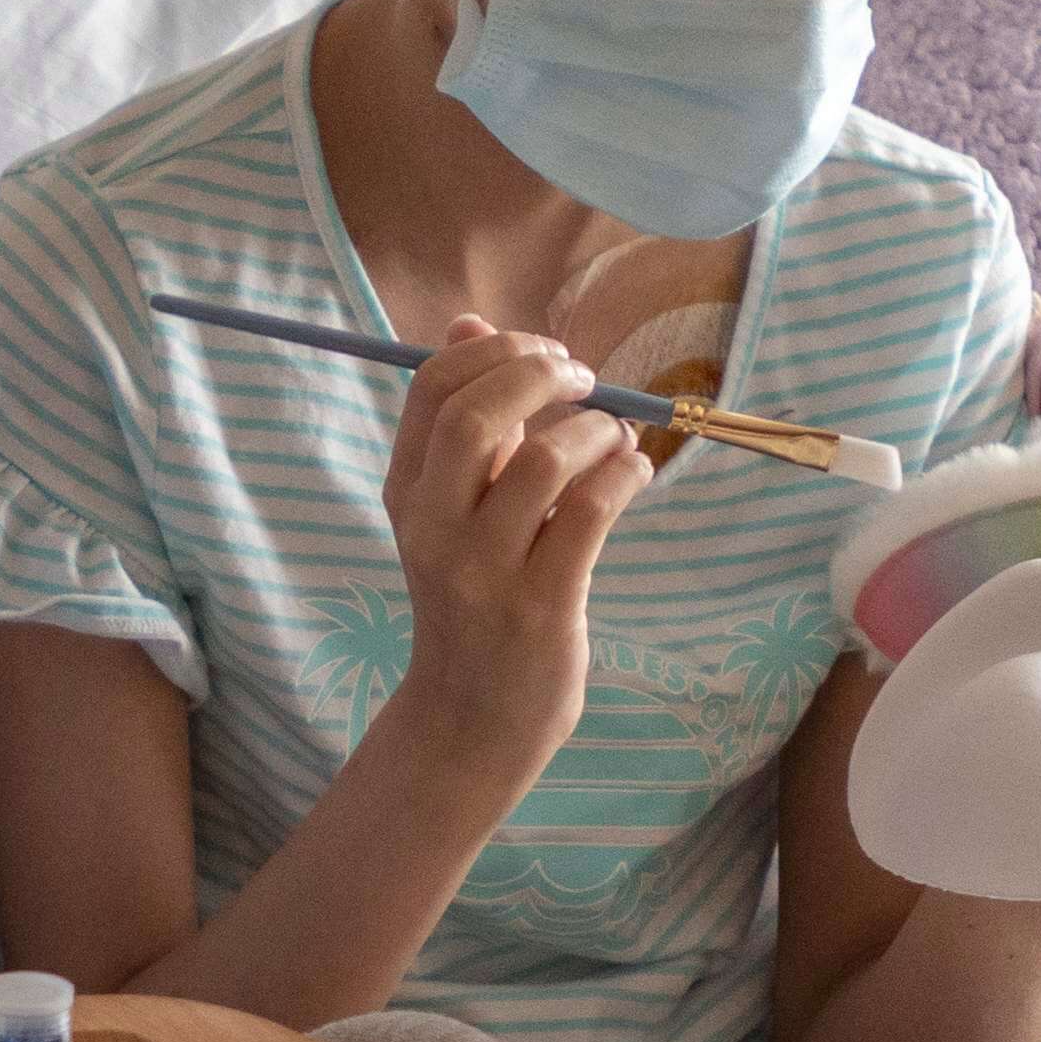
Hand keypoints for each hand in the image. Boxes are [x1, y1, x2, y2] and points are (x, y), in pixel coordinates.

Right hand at [376, 319, 649, 781]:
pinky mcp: (541, 607)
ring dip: (595, 431)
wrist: (473, 716)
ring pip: (545, 462)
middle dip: (542, 376)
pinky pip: (589, 513)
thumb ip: (464, 424)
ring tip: (616, 438)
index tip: (544, 356)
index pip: (431, 388)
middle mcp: (434, 529)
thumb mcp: (450, 512)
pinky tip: (634, 471)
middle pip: (477, 416)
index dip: (495, 352)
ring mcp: (485, 572)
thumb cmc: (473, 599)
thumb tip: (472, 325)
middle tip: (586, 380)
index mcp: (406, 494)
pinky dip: (623, 475)